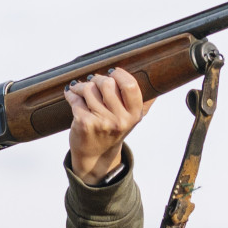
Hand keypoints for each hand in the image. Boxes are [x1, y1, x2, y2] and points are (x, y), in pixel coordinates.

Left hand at [65, 66, 152, 180]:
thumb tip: (156, 81)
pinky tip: (72, 96)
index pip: (129, 85)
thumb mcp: (130, 118)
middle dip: (97, 79)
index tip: (112, 73)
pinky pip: (75, 97)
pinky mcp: (85, 123)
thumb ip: (139, 100)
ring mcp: (102, 122)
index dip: (119, 73)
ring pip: (88, 88)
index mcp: (134, 115)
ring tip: (80, 90)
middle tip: (94, 83)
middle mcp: (120, 120)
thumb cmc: (112, 129)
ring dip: (81, 86)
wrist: (94, 155)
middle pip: (107, 83)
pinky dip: (71, 94)